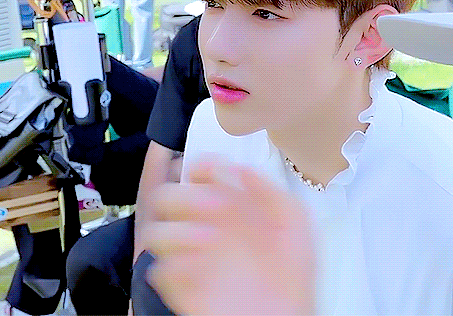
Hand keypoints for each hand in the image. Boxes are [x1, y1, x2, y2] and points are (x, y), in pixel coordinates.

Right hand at [139, 163, 315, 314]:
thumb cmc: (291, 279)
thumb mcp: (294, 223)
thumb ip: (271, 191)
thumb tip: (241, 168)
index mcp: (231, 211)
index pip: (202, 177)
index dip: (199, 167)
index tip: (203, 168)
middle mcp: (207, 230)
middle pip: (171, 198)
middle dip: (184, 195)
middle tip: (207, 205)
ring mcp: (193, 257)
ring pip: (158, 231)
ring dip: (176, 231)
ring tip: (206, 241)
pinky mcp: (182, 286)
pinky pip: (160, 269)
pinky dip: (173, 266)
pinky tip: (199, 268)